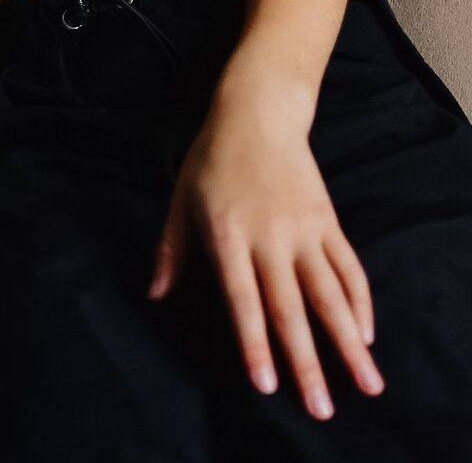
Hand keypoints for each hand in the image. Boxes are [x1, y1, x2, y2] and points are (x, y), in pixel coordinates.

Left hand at [146, 87, 384, 420]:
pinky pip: (348, 266)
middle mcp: (270, 237)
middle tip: (321, 409)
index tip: (267, 384)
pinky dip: (360, 301)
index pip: (243, 299)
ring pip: (330, 294)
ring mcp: (304, 229)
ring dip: (349, 341)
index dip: (255, 343)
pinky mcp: (327, 220)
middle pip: (291, 308)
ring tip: (367, 381)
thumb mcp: (180, 200)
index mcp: (228, 235)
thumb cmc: (211, 159)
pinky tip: (365, 332)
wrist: (257, 112)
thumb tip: (155, 296)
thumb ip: (170, 251)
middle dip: (307, 362)